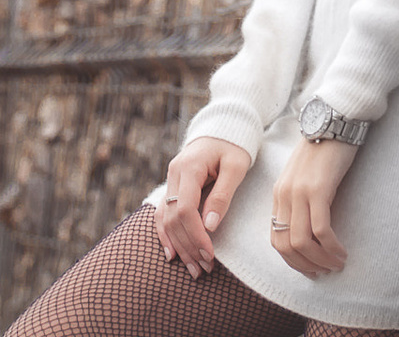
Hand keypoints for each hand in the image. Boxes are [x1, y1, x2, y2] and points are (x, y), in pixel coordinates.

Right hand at [155, 136, 250, 278]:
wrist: (223, 128)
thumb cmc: (233, 146)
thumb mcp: (236, 167)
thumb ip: (222, 196)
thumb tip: (210, 226)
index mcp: (189, 168)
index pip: (184, 209)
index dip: (195, 235)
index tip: (209, 255)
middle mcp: (174, 174)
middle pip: (173, 218)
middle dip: (188, 246)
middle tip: (204, 269)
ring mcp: (170, 180)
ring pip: (165, 219)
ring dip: (178, 245)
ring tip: (193, 269)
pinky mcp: (172, 185)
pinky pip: (162, 213)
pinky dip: (165, 234)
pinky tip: (172, 254)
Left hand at [270, 137, 357, 276]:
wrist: (333, 121)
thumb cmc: (324, 150)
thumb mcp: (305, 177)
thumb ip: (301, 199)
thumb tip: (312, 229)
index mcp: (279, 195)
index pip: (276, 239)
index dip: (292, 261)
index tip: (311, 269)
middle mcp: (284, 196)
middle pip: (286, 245)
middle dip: (306, 266)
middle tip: (325, 272)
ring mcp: (299, 193)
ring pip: (302, 242)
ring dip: (321, 260)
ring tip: (337, 264)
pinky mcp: (318, 189)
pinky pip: (321, 230)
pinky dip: (331, 247)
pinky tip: (342, 251)